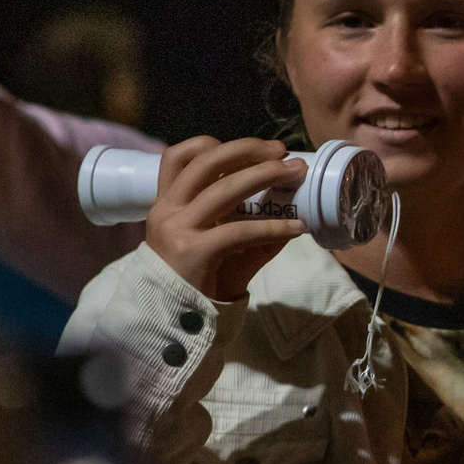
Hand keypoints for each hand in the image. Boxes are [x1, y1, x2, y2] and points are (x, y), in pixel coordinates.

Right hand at [146, 136, 304, 300]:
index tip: (252, 148)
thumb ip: (241, 217)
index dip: (213, 144)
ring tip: (295, 174)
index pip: (177, 156)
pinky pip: (240, 231)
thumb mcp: (214, 239)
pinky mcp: (193, 253)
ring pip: (224, 190)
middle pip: (206, 163)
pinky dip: (273, 227)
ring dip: (266, 177)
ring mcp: (176, 230)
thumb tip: (289, 199)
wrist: (176, 319)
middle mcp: (166, 210)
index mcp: (166, 203)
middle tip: (282, 151)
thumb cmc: (198, 277)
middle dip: (248, 151)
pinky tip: (297, 227)